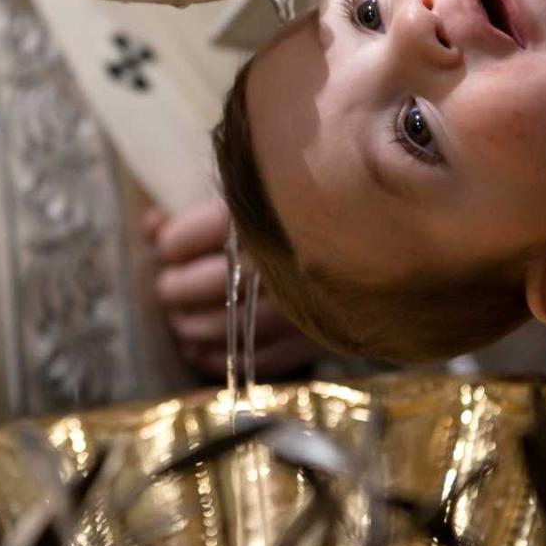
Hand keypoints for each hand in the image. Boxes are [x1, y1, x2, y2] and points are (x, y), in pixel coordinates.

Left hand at [147, 196, 324, 379]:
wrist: (395, 222)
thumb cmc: (315, 195)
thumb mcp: (262, 185)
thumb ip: (202, 206)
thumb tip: (150, 224)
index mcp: (256, 213)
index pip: (183, 240)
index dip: (169, 245)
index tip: (168, 245)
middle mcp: (274, 259)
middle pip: (196, 286)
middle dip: (173, 290)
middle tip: (168, 288)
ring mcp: (296, 303)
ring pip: (221, 327)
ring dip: (190, 328)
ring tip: (181, 321)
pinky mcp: (317, 335)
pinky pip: (258, 360)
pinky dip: (222, 360)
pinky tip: (203, 353)